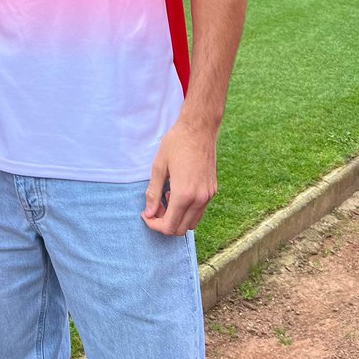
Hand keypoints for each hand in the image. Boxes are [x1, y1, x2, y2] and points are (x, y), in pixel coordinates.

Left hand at [141, 120, 217, 235]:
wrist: (199, 129)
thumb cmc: (176, 144)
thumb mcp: (159, 166)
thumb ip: (153, 193)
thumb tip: (149, 213)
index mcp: (184, 194)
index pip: (169, 226)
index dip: (154, 225)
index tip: (146, 215)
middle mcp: (199, 199)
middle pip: (181, 229)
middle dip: (165, 223)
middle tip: (155, 207)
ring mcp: (208, 196)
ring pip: (192, 223)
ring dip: (177, 218)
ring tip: (166, 198)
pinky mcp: (212, 191)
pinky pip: (200, 211)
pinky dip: (187, 211)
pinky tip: (178, 192)